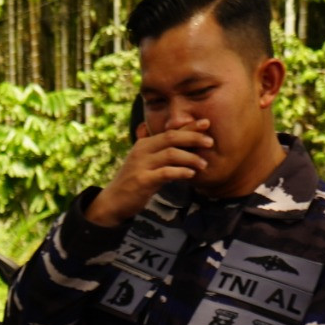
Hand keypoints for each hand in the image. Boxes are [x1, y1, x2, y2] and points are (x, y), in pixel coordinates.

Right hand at [82, 120, 214, 227]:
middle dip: (193, 137)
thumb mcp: (142, 161)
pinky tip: (191, 174)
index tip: (207, 123)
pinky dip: (181, 172)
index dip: (189, 126)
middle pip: (172, 137)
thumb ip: (154, 149)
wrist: (113, 202)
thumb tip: (159, 133)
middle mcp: (142, 150)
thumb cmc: (132, 181)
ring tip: (203, 164)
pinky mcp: (142, 181)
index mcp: (144, 144)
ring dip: (191, 158)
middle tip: (210, 142)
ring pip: (171, 154)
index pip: (170, 131)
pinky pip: (166, 173)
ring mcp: (141, 165)